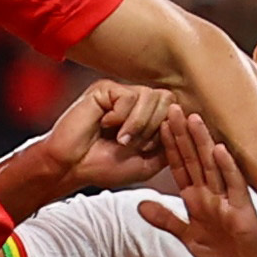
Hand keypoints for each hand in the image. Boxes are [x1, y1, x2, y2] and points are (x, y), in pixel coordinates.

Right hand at [39, 76, 173, 193]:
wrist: (71, 167)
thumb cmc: (103, 167)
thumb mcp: (148, 162)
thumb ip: (169, 143)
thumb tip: (185, 121)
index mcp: (148, 116)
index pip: (176, 111)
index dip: (167, 132)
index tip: (147, 150)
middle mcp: (137, 101)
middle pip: (168, 100)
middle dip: (155, 128)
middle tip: (134, 144)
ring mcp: (122, 93)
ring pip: (151, 97)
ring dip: (138, 125)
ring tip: (120, 139)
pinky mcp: (106, 89)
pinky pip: (129, 96)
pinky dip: (121, 118)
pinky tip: (105, 125)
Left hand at [136, 110, 256, 256]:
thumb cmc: (226, 251)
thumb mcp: (188, 236)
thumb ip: (166, 219)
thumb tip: (139, 205)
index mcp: (197, 198)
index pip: (180, 167)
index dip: (169, 147)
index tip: (158, 124)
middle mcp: (212, 193)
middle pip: (194, 159)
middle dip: (182, 135)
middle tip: (171, 108)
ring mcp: (228, 199)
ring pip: (213, 166)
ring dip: (203, 143)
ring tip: (193, 120)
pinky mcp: (243, 208)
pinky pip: (235, 185)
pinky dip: (227, 168)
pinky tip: (220, 150)